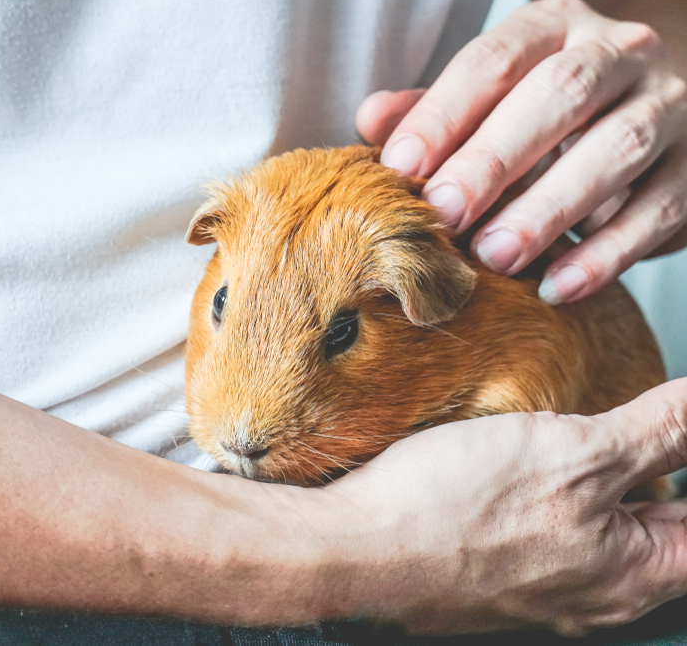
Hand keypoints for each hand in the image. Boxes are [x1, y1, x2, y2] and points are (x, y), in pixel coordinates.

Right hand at [322, 378, 686, 634]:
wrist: (352, 548)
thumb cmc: (453, 514)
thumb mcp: (576, 453)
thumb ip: (662, 428)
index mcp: (637, 574)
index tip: (679, 428)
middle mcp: (594, 589)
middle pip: (659, 524)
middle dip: (658, 466)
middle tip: (642, 418)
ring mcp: (539, 582)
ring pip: (596, 521)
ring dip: (598, 475)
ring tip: (581, 427)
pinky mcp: (493, 565)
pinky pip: (543, 526)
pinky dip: (548, 486)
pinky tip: (520, 452)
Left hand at [355, 0, 686, 304]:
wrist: (643, 106)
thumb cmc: (540, 112)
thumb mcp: (487, 100)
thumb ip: (432, 111)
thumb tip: (371, 119)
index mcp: (554, 26)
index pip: (495, 57)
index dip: (444, 113)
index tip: (400, 168)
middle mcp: (618, 54)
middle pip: (560, 94)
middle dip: (495, 157)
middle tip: (445, 213)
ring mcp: (667, 108)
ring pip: (616, 149)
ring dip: (550, 208)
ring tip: (495, 256)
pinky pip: (658, 211)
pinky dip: (606, 255)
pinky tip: (557, 286)